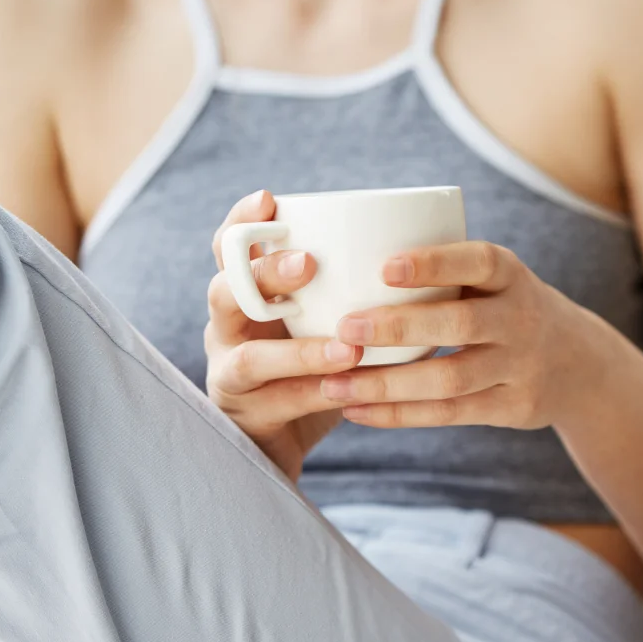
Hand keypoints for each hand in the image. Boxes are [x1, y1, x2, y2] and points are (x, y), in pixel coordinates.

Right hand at [205, 190, 362, 477]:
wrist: (284, 441)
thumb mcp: (325, 317)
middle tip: (308, 264)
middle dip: (264, 274)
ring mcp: (229, 374)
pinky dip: (314, 393)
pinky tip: (348, 388)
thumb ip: (346, 286)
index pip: (229, 248)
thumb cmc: (314, 365)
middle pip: (225, 291)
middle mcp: (226, 329)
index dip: (243, 221)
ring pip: (249, 357)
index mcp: (244, 294)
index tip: (271, 200)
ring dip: (298, 350)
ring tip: (348, 347)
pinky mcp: (245, 416)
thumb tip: (417, 244)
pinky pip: (277, 401)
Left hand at [319, 242, 615, 428]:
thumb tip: (344, 258)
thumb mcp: (494, 280)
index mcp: (511, 276)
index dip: (435, 264)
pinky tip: (356, 410)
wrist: (578, 362)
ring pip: (450, 379)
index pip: (479, 262)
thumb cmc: (505, 308)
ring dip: (387, 383)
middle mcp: (521, 319)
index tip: (385, 267)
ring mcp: (520, 367)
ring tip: (334, 384)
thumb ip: (443, 272)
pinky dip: (399, 415)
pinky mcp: (512, 408)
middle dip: (398, 327)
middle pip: (460, 324)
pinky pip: (449, 414)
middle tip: (344, 328)